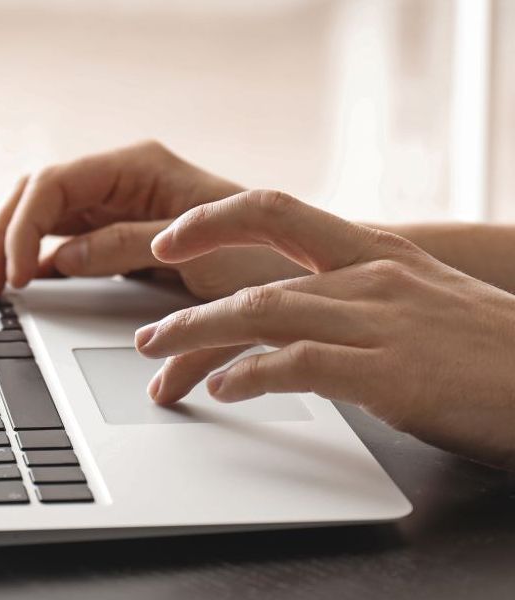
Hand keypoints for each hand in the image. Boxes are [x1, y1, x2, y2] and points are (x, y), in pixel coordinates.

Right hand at [0, 141, 305, 299]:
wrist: (298, 271)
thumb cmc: (261, 250)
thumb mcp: (193, 250)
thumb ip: (123, 246)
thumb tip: (60, 257)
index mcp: (136, 167)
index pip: (52, 183)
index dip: (22, 227)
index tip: (16, 272)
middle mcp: (119, 180)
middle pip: (35, 197)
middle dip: (2, 238)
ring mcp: (115, 206)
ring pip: (40, 218)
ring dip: (8, 249)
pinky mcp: (117, 235)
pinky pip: (61, 242)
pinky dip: (35, 262)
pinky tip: (20, 284)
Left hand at [136, 190, 514, 469]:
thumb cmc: (487, 348)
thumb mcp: (416, 300)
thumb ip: (353, 295)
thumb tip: (287, 312)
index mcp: (374, 250)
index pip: (277, 209)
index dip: (214, 218)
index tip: (168, 236)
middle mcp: (371, 276)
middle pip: (254, 277)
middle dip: (188, 307)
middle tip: (146, 334)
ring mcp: (380, 321)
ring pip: (263, 314)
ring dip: (199, 339)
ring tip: (160, 361)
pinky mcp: (390, 371)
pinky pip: (298, 365)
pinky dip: (250, 376)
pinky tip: (224, 391)